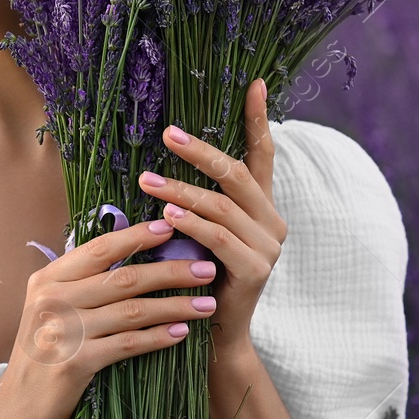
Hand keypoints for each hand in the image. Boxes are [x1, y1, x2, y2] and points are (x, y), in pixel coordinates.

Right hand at [0, 217, 222, 418]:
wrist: (17, 406)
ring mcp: (63, 330)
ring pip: (131, 310)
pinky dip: (158, 337)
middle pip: (123, 277)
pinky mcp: (75, 362)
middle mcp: (53, 299)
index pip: (99, 249)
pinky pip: (128, 343)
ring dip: (175, 305)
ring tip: (207, 304)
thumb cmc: (42, 355)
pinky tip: (182, 333)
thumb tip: (129, 259)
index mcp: (47, 279)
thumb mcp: (50, 310)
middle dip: (171, 271)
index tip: (172, 228)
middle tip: (206, 269)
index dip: (137, 236)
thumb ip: (79, 285)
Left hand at [138, 77, 285, 356]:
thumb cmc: (195, 276)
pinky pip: (219, 238)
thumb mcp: (194, 232)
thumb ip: (192, 201)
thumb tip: (154, 162)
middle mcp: (271, 221)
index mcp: (260, 207)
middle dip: (201, 151)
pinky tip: (168, 215)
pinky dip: (192, 224)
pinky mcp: (256, 270)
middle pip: (238, 174)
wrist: (213, 335)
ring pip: (222, 206)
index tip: (255, 83)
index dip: (259, 119)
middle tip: (167, 134)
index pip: (262, 155)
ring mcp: (268, 246)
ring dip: (182, 190)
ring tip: (147, 181)